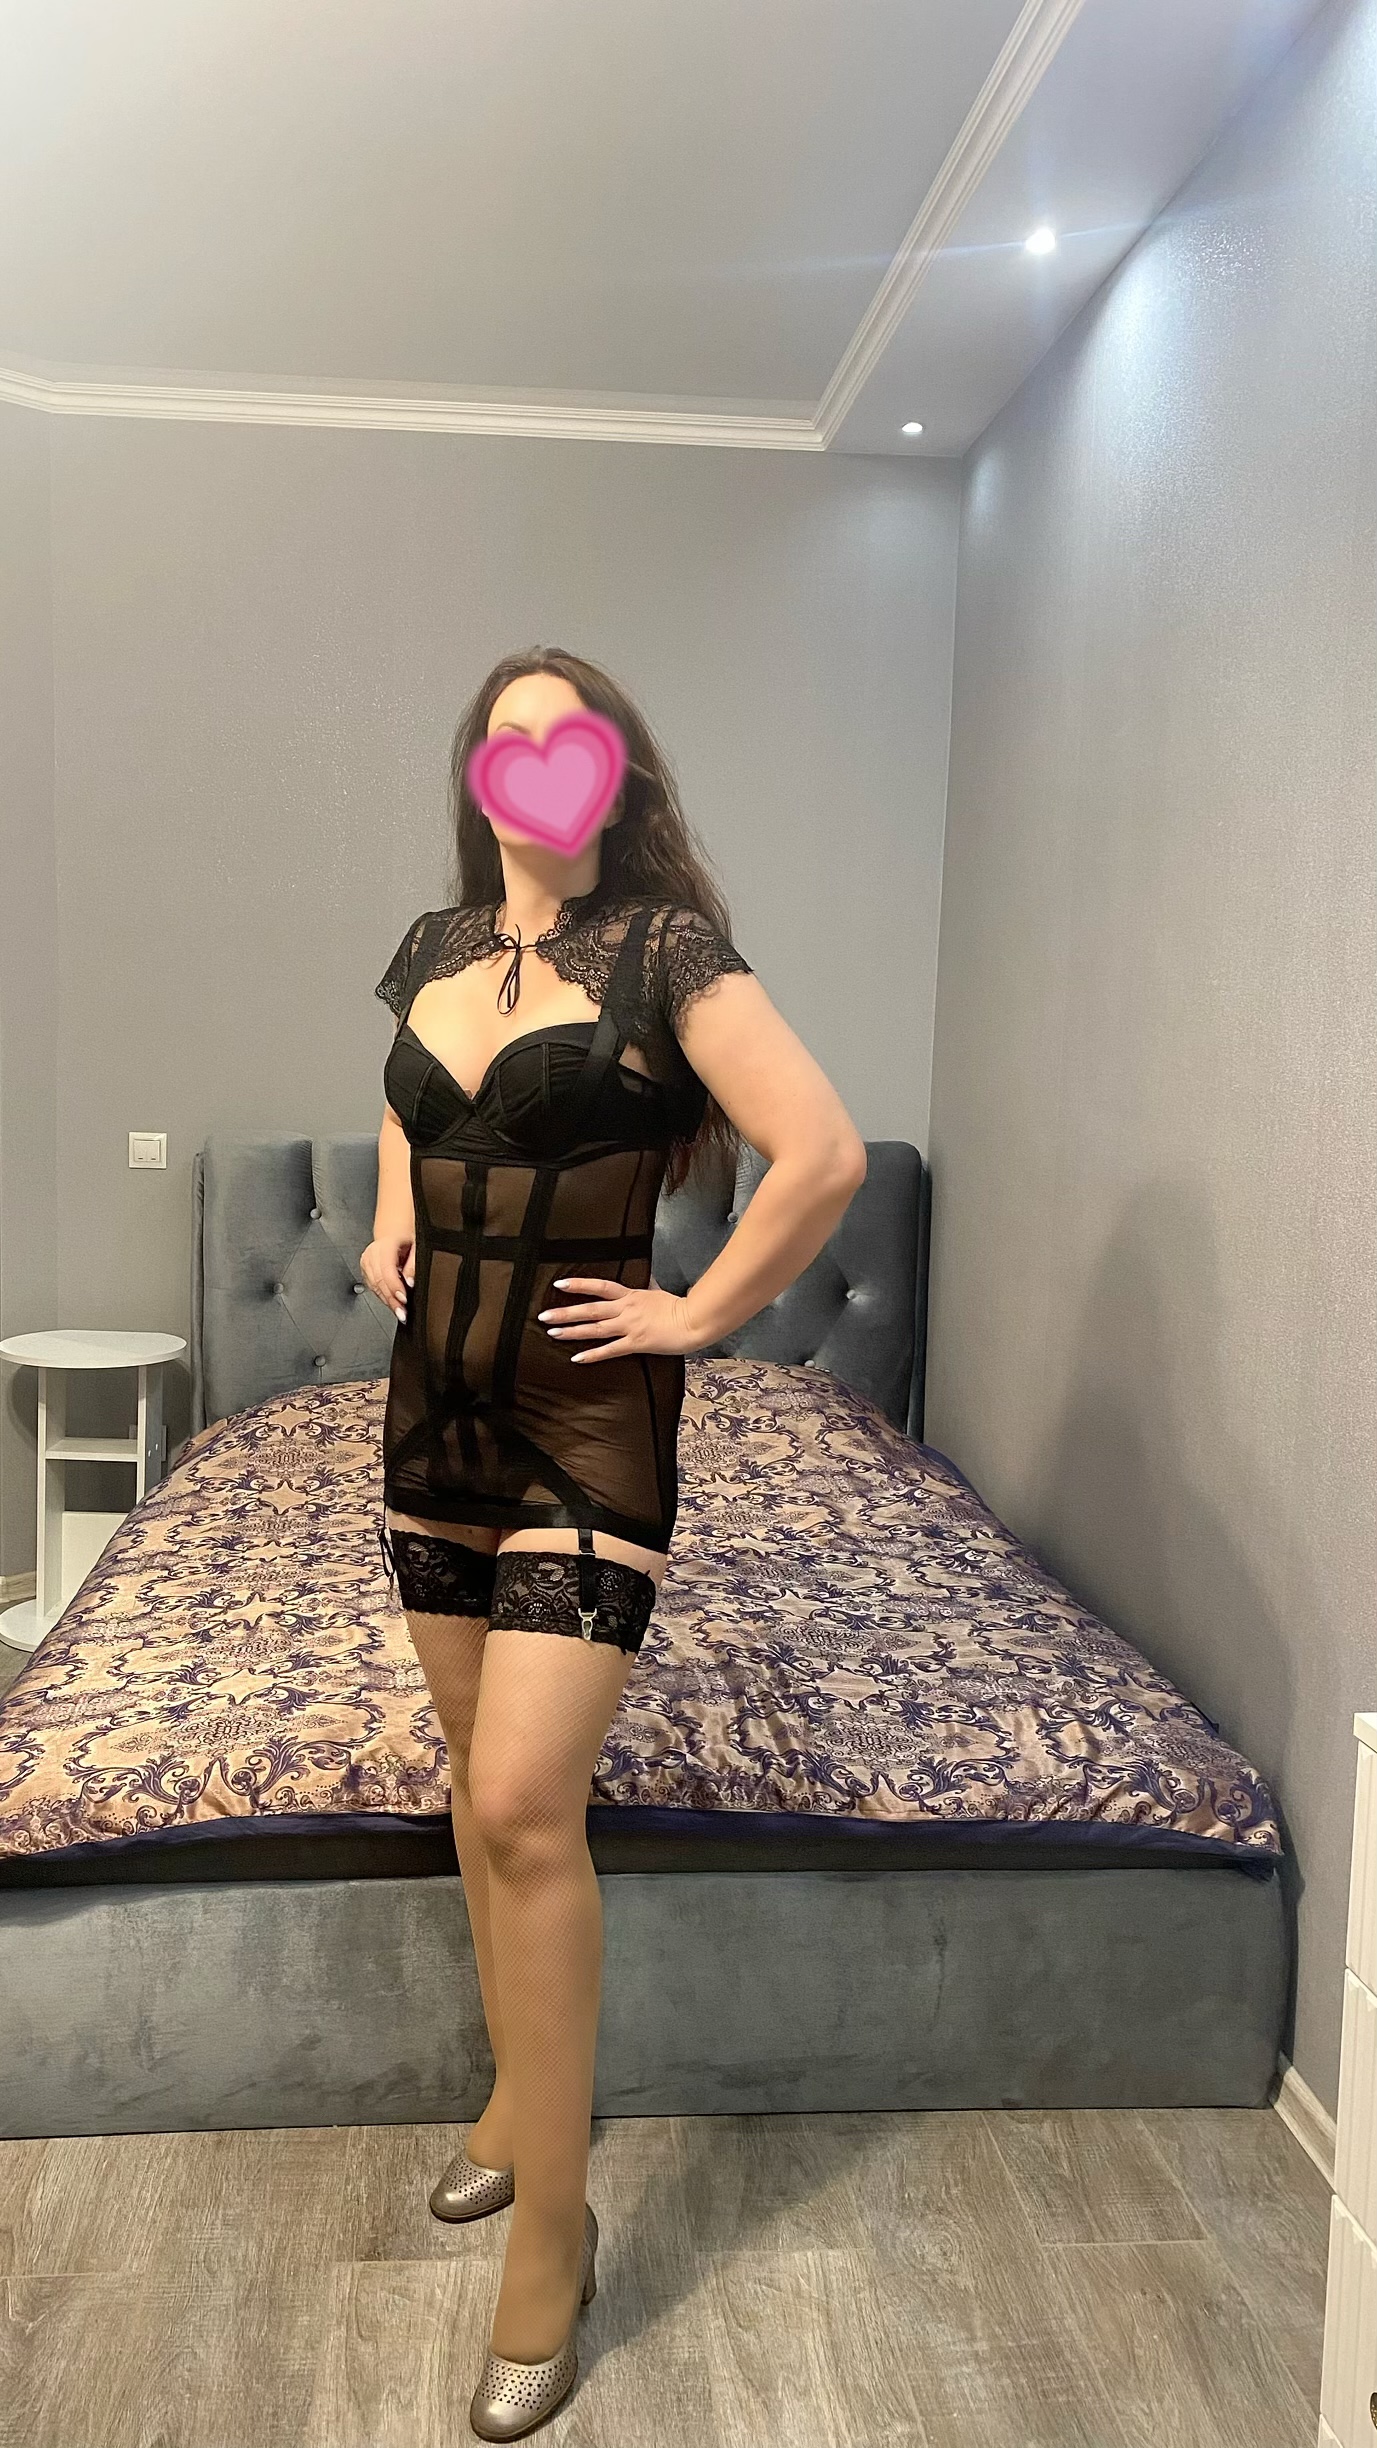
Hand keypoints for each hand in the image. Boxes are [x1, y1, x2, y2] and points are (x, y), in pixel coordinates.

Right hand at [362, 1232, 414, 1321]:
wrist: (394, 1232)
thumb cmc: (407, 1239)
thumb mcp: (417, 1247)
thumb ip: (414, 1265)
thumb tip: (410, 1282)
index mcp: (386, 1246)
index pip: (387, 1270)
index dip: (395, 1287)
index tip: (404, 1300)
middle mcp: (372, 1253)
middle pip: (379, 1281)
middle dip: (392, 1300)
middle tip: (402, 1314)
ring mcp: (366, 1261)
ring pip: (374, 1286)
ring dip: (387, 1301)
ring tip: (399, 1312)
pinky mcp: (364, 1268)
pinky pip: (372, 1286)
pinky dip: (382, 1295)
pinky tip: (391, 1303)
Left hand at [537, 1277, 699, 1362]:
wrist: (693, 1320)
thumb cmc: (679, 1306)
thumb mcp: (657, 1291)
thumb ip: (646, 1287)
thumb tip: (645, 1279)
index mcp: (630, 1295)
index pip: (599, 1286)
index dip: (579, 1285)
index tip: (559, 1285)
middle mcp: (625, 1310)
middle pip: (590, 1309)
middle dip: (565, 1312)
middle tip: (543, 1316)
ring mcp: (629, 1327)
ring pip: (595, 1328)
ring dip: (572, 1331)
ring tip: (552, 1333)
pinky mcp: (636, 1343)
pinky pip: (609, 1350)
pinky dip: (592, 1354)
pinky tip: (576, 1358)